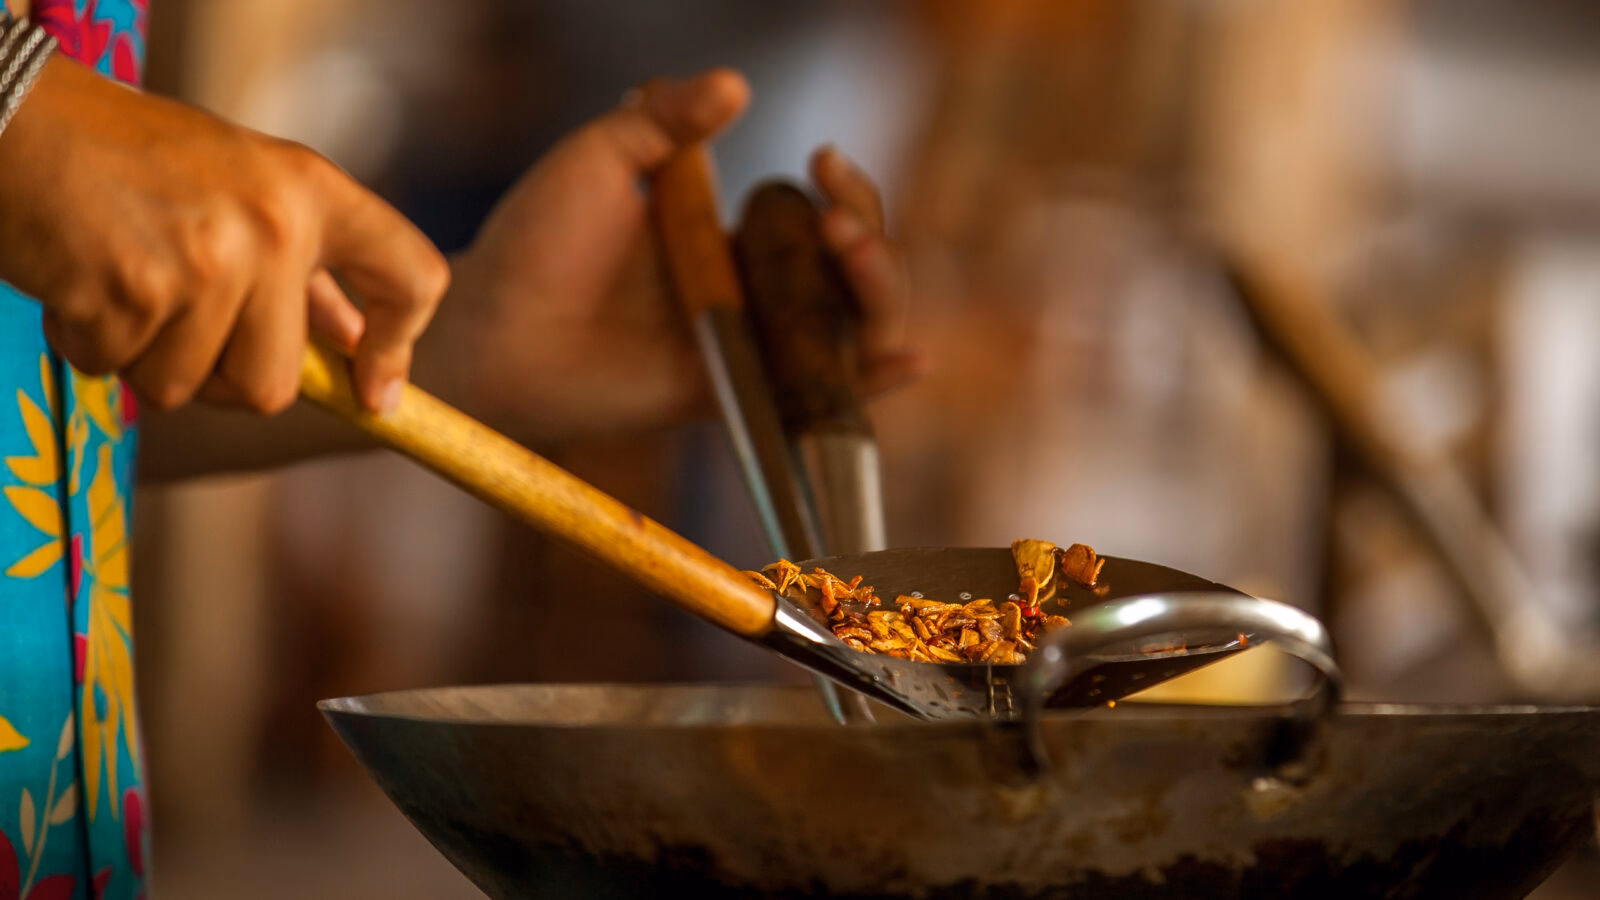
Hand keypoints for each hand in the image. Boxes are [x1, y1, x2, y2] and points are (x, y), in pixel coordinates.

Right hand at [0, 56, 448, 413]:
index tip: (373, 392)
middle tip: (176, 324)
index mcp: (312, 190)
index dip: (398, 346)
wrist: (18, 116)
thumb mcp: (243, 188)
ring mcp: (206, 261)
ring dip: (142, 356)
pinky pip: (116, 369)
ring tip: (121, 282)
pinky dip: (88, 342)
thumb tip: (352, 345)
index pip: (413, 276)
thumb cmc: (132, 160)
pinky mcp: (133, 291)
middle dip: (220, 379)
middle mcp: (274, 226)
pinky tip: (78, 281)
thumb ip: (302, 266)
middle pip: (273, 385)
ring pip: (188, 387)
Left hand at [431, 68, 921, 443]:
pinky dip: (870, 384)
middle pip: (853, 275)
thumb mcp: (600, 158)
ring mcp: (745, 352)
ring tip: (854, 253)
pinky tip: (909, 357)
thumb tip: (737, 84)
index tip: (820, 157)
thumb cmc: (532, 242)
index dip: (844, 190)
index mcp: (726, 240)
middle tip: (835, 214)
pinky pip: (815, 400)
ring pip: (850, 333)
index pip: (819, 218)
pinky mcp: (733, 400)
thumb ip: (666, 122)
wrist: (489, 328)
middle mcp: (748, 297)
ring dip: (879, 293)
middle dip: (871, 236)